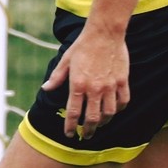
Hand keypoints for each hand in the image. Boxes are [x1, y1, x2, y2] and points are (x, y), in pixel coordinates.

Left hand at [42, 23, 129, 139]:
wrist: (105, 32)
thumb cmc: (83, 45)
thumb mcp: (66, 60)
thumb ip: (56, 77)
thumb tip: (45, 88)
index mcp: (77, 84)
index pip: (73, 113)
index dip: (70, 127)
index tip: (69, 134)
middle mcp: (94, 88)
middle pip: (91, 119)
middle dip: (87, 131)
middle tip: (85, 135)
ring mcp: (110, 86)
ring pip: (109, 113)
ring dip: (103, 122)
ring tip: (99, 123)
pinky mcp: (122, 81)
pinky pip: (123, 102)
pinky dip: (118, 109)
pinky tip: (113, 110)